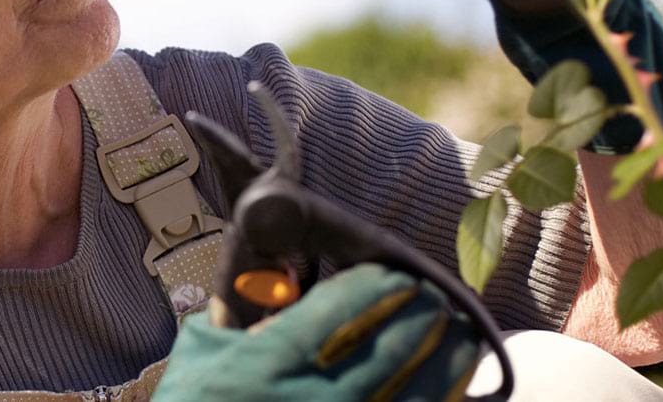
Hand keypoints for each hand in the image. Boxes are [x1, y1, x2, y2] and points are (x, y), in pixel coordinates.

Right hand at [152, 264, 482, 401]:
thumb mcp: (200, 354)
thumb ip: (239, 312)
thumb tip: (280, 282)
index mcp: (267, 364)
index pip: (338, 311)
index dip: (375, 287)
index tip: (393, 274)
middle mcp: (310, 399)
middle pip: (387, 349)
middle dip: (421, 316)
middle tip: (435, 297)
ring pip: (414, 393)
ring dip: (446, 360)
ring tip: (461, 337)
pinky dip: (443, 401)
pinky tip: (455, 387)